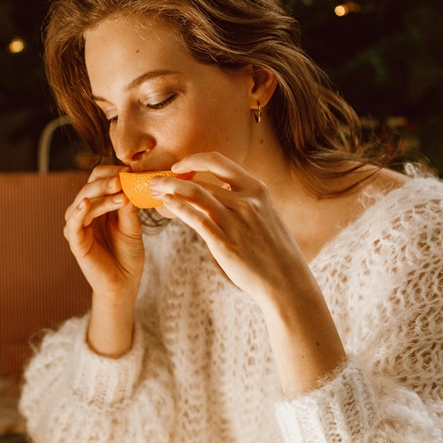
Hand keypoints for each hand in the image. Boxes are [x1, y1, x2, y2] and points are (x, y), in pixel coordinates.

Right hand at [64, 165, 144, 305]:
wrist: (125, 283)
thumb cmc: (128, 254)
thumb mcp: (132, 226)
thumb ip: (128, 207)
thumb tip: (127, 183)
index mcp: (99, 205)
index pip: (97, 179)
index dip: (111, 172)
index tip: (129, 170)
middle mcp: (85, 213)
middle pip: (89, 187)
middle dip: (106, 181)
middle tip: (123, 179)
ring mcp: (79, 226)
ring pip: (84, 201)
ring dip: (101, 196)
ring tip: (120, 195)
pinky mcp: (75, 242)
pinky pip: (73, 224)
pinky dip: (78, 212)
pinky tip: (86, 204)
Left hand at [150, 152, 310, 305]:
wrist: (287, 282)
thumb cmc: (275, 251)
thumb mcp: (265, 215)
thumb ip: (243, 201)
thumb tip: (219, 194)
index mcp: (256, 190)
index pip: (218, 162)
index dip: (194, 160)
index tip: (179, 167)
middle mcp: (246, 201)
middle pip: (200, 180)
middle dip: (172, 178)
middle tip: (156, 182)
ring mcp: (235, 221)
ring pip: (194, 194)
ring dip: (169, 189)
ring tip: (154, 190)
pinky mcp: (225, 243)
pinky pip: (196, 219)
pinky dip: (178, 208)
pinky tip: (167, 204)